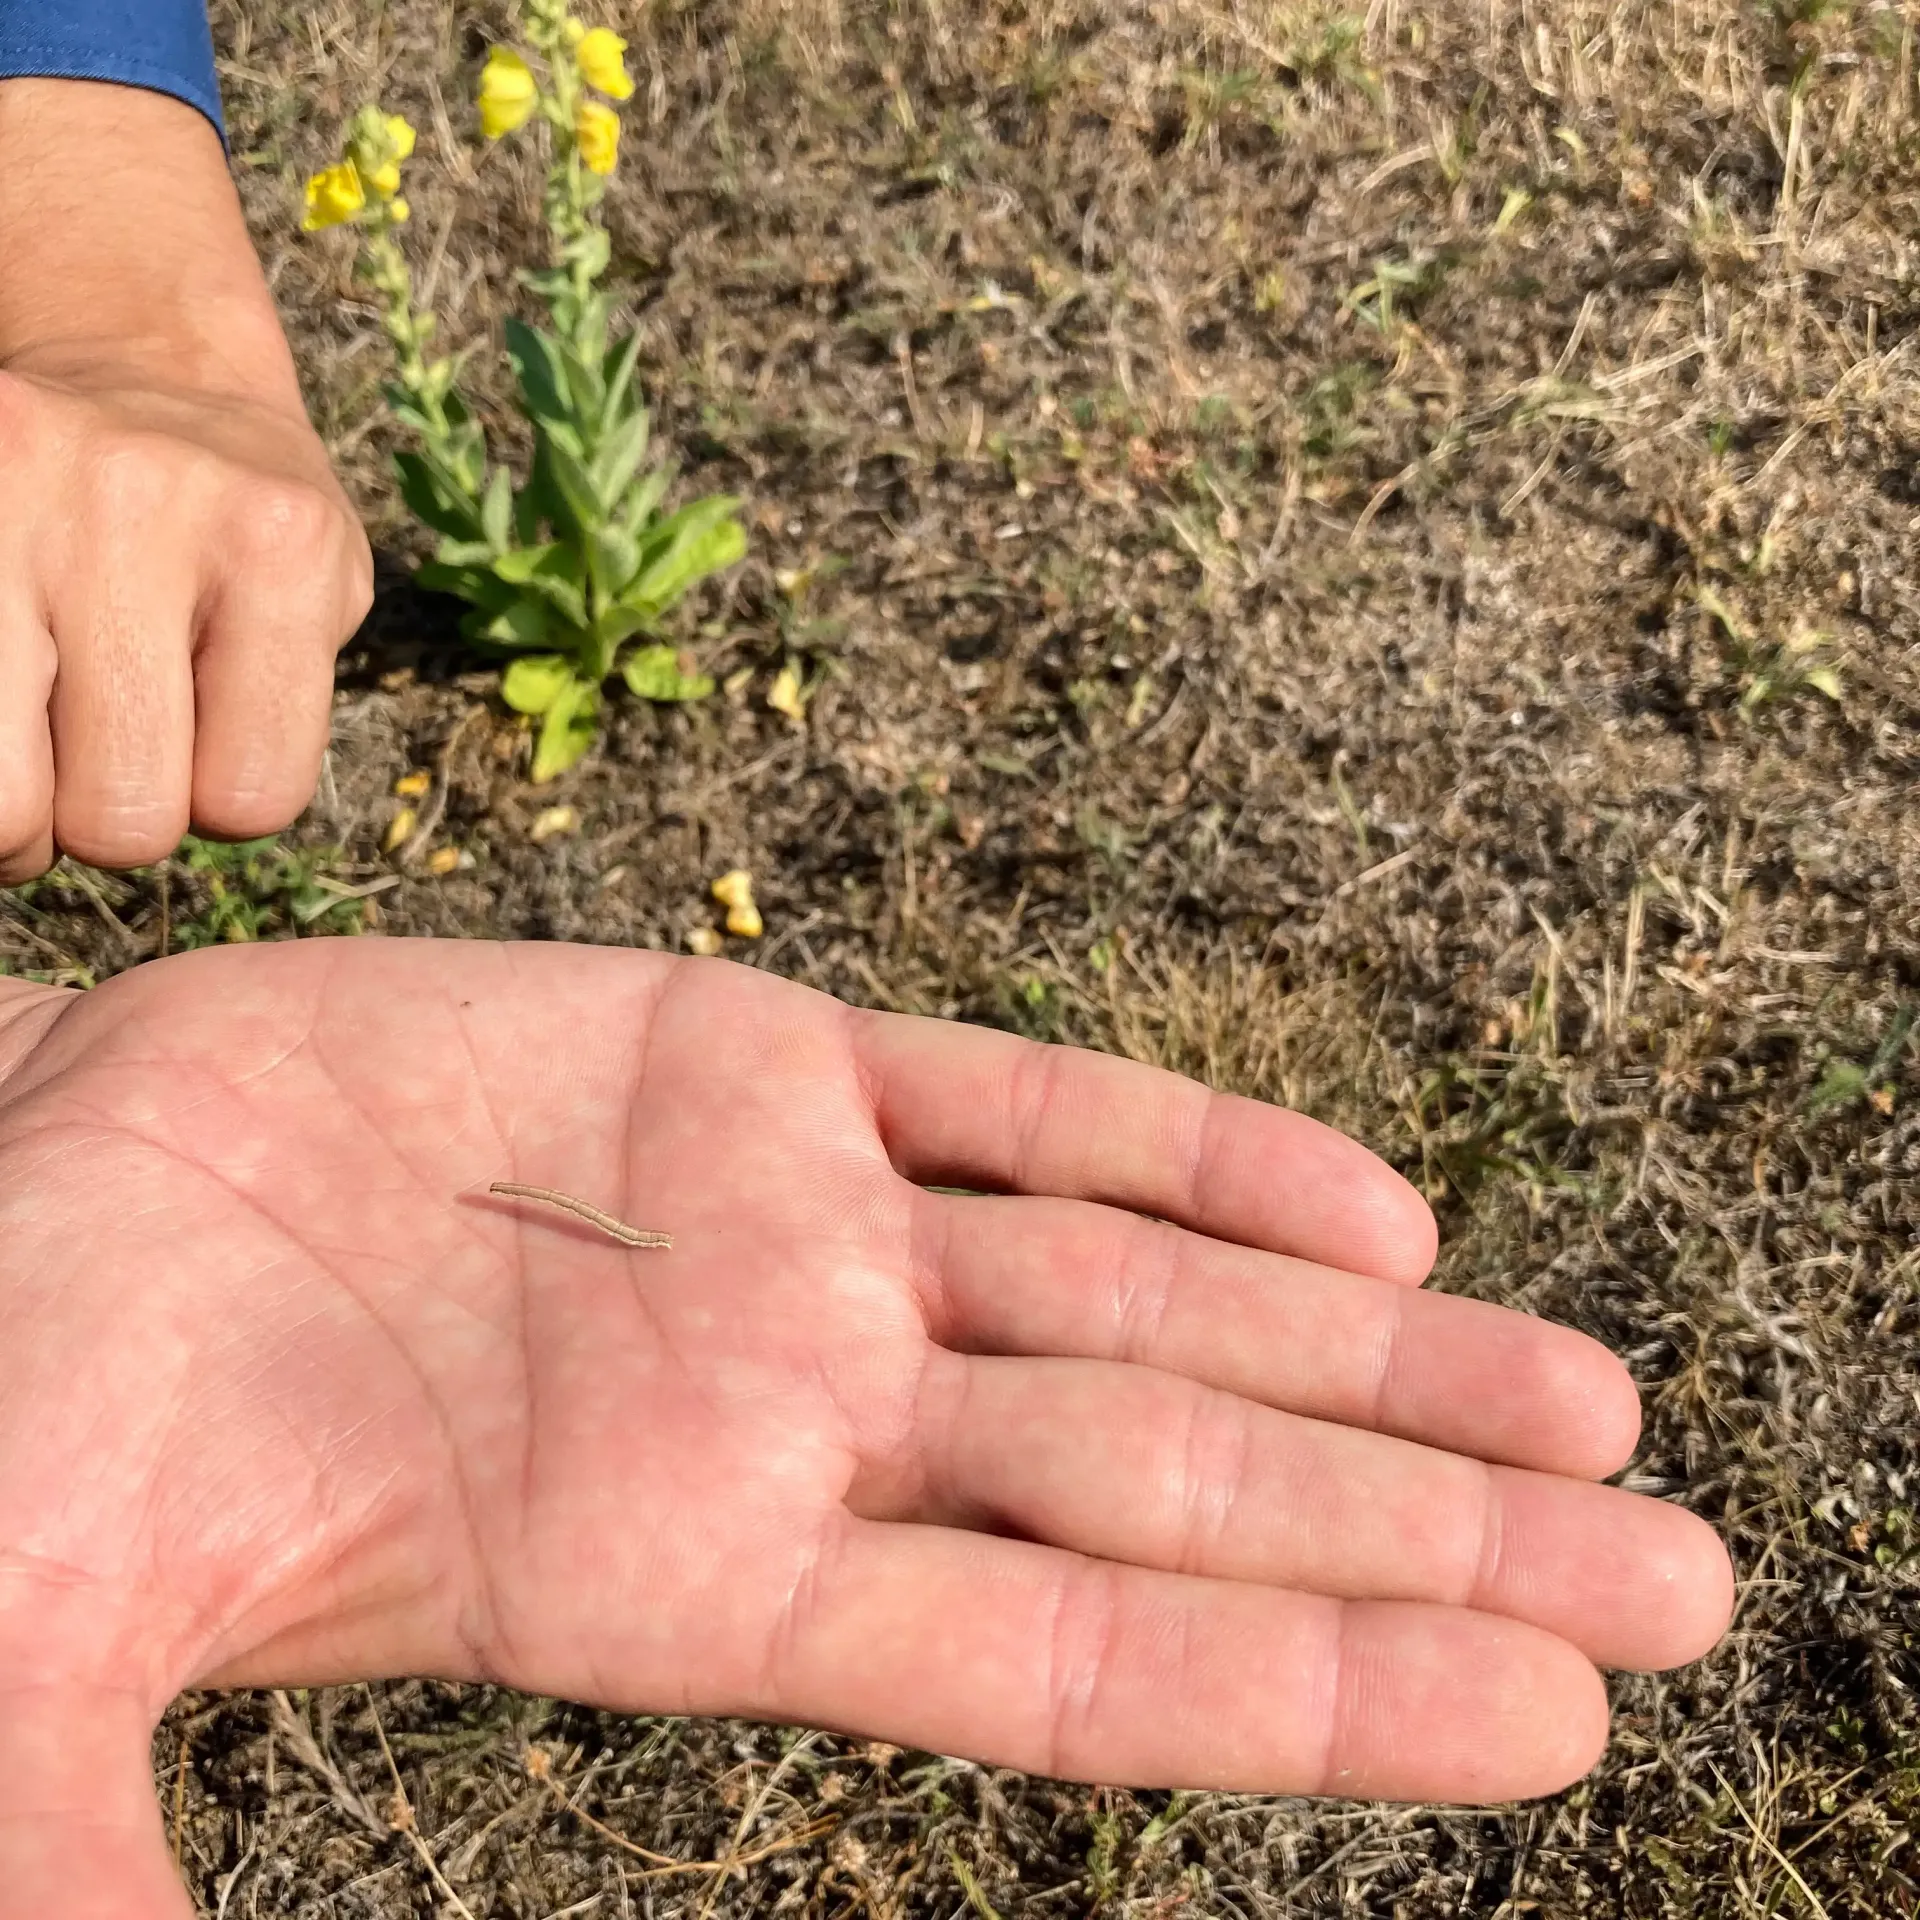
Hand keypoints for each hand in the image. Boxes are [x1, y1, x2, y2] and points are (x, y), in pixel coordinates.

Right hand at [0, 80, 371, 882]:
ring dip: (23, 810)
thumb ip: (280, 717)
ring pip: (3, 802)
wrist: (145, 363)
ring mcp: (10, 494)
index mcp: (279, 549)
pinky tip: (12, 696)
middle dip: (118, 817)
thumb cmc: (247, 524)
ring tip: (43, 746)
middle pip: (118, 816)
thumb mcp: (325, 599)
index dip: (226, 800)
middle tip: (116, 747)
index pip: (250, 800)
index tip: (214, 745)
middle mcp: (142, 508)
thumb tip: (171, 819)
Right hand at [0, 940, 1732, 1917]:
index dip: (1313, 1692)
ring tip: (1591, 1402)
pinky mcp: (750, 1064)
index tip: (1555, 1712)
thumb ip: (100, 1854)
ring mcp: (794, 1232)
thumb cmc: (43, 1418)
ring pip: (1144, 1291)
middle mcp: (797, 1416)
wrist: (37, 1180)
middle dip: (1430, 1526)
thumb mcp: (50, 1660)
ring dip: (1366, 1350)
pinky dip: (1193, 1142)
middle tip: (1692, 1574)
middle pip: (1176, 1482)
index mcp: (686, 1580)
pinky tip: (1364, 1209)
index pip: (1069, 1670)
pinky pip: (1022, 1103)